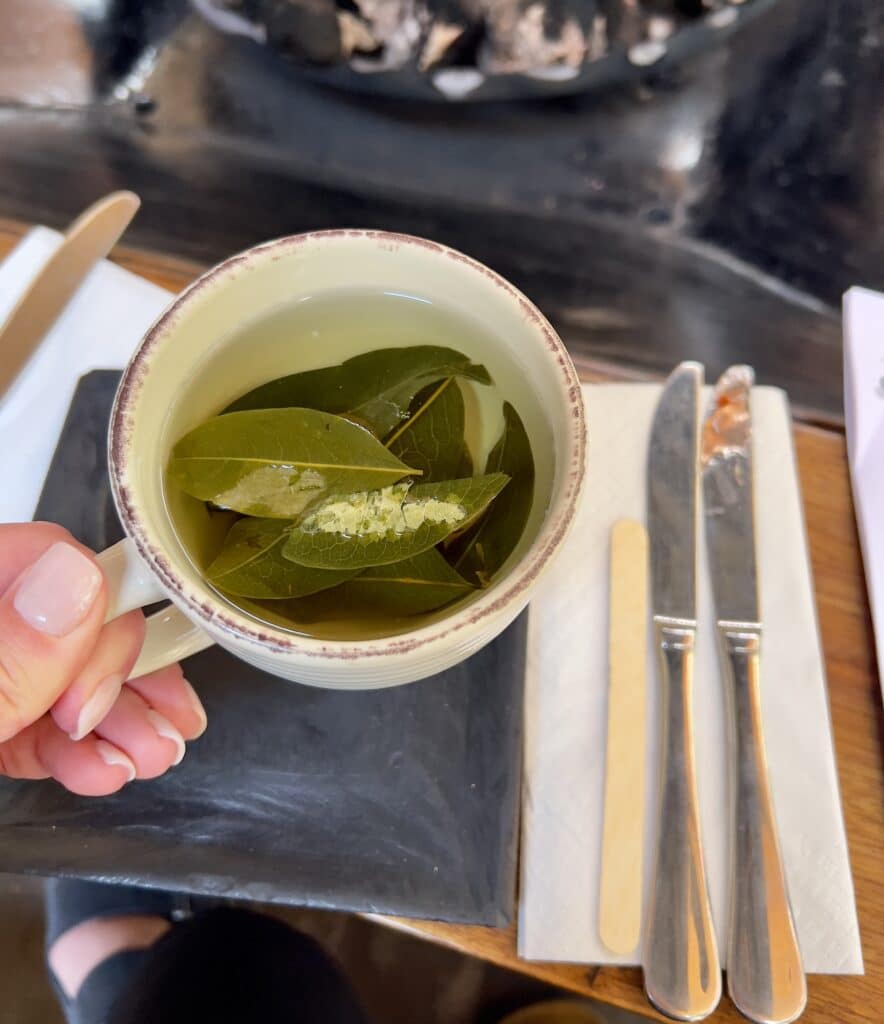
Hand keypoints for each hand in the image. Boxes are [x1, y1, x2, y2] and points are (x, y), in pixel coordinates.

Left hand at [0, 522, 205, 795]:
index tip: (113, 678)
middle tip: (151, 728)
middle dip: (122, 680)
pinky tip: (102, 767)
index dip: (101, 611)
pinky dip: (75, 747)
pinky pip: (36, 717)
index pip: (46, 555)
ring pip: (63, 673)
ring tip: (150, 755)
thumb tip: (78, 582)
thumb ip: (6, 658)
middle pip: (72, 617)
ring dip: (116, 721)